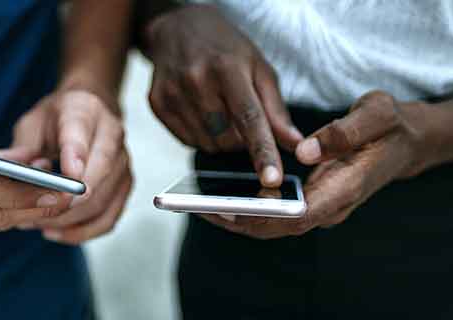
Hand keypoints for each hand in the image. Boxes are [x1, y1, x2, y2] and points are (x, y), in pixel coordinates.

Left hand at [0, 87, 132, 243]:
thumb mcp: (32, 123)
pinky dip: (82, 231)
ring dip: (68, 219)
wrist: (89, 111)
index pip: (81, 134)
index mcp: (85, 111)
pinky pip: (108, 218)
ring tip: (37, 224)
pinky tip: (56, 231)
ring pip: (102, 202)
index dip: (74, 157)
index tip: (65, 176)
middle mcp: (112, 135)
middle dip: (66, 200)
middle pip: (97, 175)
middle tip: (33, 213)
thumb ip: (21, 147)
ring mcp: (123, 162)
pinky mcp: (125, 185)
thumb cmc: (57, 119)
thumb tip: (1, 165)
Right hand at [143, 4, 302, 186]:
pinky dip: (201, 136)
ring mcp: (172, 93)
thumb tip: (296, 145)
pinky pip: (187, 141)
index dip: (262, 152)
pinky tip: (202, 112)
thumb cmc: (225, 48)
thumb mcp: (258, 68)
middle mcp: (195, 80)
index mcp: (227, 68)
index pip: (249, 119)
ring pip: (207, 145)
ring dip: (221, 139)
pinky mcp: (157, 104)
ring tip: (220, 110)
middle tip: (241, 117)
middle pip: (227, 139)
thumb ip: (276, 110)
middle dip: (241, 139)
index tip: (272, 179)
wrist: (179, 28)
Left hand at [201, 91, 432, 238]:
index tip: (231, 212)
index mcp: (345, 188)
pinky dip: (248, 207)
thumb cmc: (390, 126)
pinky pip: (275, 211)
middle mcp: (330, 205)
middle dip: (239, 221)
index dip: (264, 217)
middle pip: (278, 226)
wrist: (406, 141)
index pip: (300, 215)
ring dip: (238, 217)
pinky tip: (222, 195)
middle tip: (200, 207)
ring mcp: (320, 206)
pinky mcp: (311, 199)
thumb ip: (343, 131)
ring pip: (274, 223)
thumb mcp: (376, 114)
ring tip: (200, 203)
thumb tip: (304, 152)